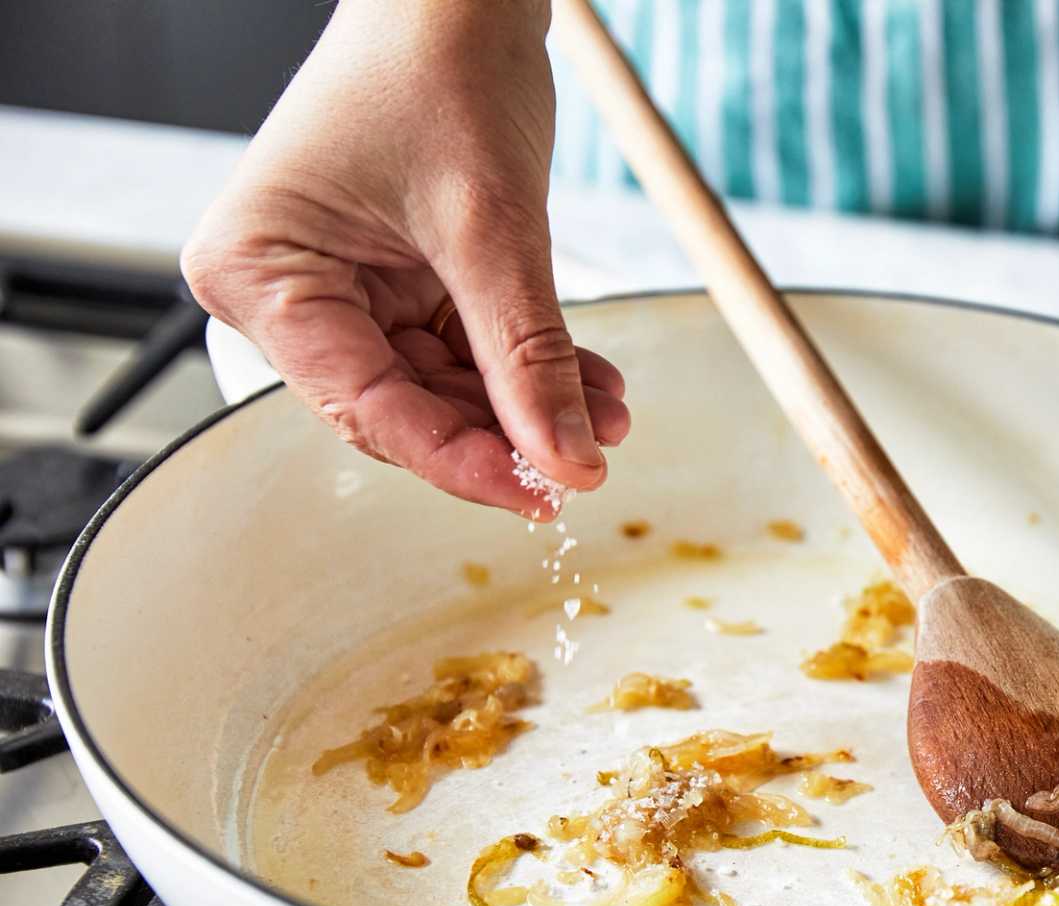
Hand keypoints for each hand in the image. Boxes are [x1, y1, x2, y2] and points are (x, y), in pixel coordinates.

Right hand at [182, 0, 626, 516]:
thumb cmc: (442, 68)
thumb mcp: (494, 229)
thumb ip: (528, 356)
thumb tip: (568, 463)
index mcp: (260, 274)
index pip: (365, 406)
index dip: (459, 460)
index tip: (542, 494)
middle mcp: (285, 290)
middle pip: (403, 407)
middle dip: (503, 433)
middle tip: (586, 464)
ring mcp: (343, 286)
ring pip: (444, 386)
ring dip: (529, 405)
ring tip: (608, 416)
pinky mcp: (399, 279)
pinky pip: (466, 348)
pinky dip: (528, 367)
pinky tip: (592, 386)